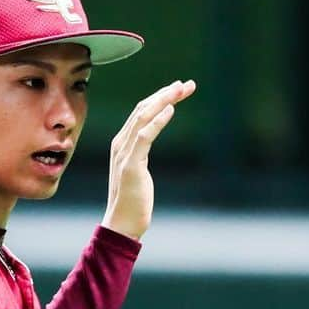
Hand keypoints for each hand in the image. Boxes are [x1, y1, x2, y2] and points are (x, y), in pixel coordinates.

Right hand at [103, 79, 195, 239]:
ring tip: (181, 90)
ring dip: (164, 100)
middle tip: (187, 84)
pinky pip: (145, 136)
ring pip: (143, 117)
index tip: (179, 89)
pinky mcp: (131, 165)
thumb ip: (141, 152)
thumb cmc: (133, 201)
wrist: (122, 224)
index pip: (141, 112)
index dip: (160, 97)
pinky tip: (170, 110)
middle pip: (143, 109)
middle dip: (165, 93)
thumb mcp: (137, 170)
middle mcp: (121, 143)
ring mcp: (124, 153)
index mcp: (122, 143)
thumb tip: (149, 139)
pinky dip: (157, 120)